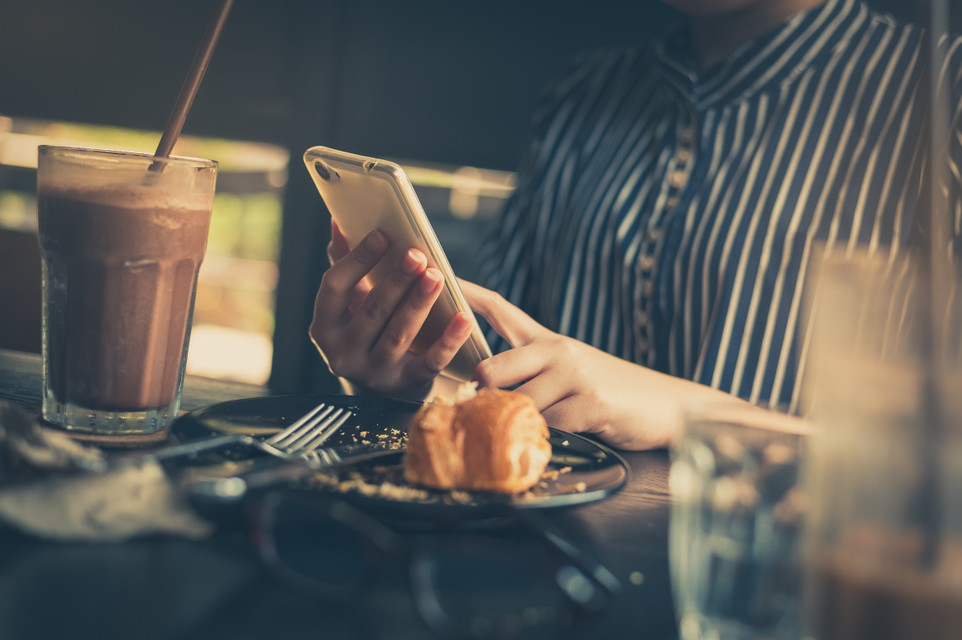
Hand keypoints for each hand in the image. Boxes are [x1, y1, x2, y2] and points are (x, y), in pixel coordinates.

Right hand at [309, 223, 472, 400]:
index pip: (334, 287)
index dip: (357, 260)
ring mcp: (374, 372)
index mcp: (324, 326)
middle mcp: (343, 353)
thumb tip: (339, 223)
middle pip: (372, 311)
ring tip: (437, 276)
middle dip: (396, 281)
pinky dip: (449, 340)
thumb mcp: (348, 306)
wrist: (377, 391)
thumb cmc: (363, 332)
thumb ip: (344, 265)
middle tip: (418, 255)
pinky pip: (430, 361)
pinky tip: (464, 318)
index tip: (383, 235)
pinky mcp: (405, 386)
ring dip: (419, 303)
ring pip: (398, 335)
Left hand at [460, 280, 739, 449]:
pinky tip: (558, 442)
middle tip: (485, 418)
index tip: (442, 280)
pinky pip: (548, 427)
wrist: (669, 405)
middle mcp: (558, 351)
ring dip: (516, 426)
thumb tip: (488, 395)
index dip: (470, 296)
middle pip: (492, 369)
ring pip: (516, 403)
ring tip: (525, 436)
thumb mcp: (572, 373)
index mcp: (549, 342)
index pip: (502, 310)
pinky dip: (546, 441)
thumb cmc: (613, 393)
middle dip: (482, 397)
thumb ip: (534, 377)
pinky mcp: (590, 403)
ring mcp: (574, 375)